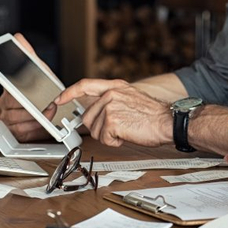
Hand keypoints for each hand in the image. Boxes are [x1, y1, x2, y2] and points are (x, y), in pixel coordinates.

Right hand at [0, 33, 58, 141]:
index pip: (6, 87)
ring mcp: (8, 117)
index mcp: (8, 86)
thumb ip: (27, 54)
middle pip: (13, 105)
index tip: (21, 94)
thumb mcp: (38, 68)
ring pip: (16, 119)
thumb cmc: (43, 87)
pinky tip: (42, 122)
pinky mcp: (14, 130)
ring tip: (48, 112)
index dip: (15, 91)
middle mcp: (5, 102)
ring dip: (35, 117)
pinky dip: (34, 127)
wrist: (52, 106)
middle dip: (32, 105)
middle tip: (47, 103)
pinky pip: (20, 131)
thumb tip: (17, 37)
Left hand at [54, 79, 170, 146]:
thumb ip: (111, 100)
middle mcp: (111, 94)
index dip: (69, 93)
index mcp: (115, 86)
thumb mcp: (130, 98)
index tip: (59, 99)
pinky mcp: (111, 121)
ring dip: (109, 135)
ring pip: (95, 130)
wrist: (168, 122)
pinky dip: (115, 142)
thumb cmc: (153, 115)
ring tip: (127, 129)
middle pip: (88, 116)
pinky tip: (127, 134)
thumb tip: (94, 111)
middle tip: (118, 127)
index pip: (85, 85)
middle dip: (100, 128)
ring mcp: (110, 107)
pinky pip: (104, 139)